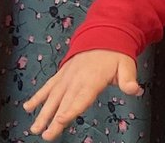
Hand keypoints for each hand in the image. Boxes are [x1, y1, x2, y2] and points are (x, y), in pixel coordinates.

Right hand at [24, 51, 141, 139]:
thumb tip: (135, 90)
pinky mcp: (62, 72)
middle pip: (64, 101)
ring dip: (42, 112)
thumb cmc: (116, 52)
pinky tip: (29, 106)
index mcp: (92, 79)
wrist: (104, 31)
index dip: (70, 109)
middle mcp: (76, 78)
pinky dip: (38, 96)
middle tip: (45, 135)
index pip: (81, 98)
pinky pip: (48, 85)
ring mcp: (67, 75)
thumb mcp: (126, 64)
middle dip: (53, 119)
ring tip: (34, 128)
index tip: (60, 121)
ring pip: (53, 96)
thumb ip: (128, 79)